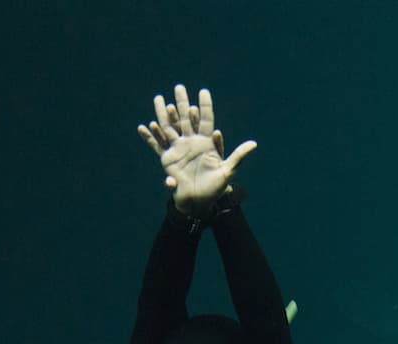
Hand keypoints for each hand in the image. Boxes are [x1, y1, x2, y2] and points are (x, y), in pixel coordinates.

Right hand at [137, 85, 256, 215]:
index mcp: (206, 143)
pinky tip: (143, 127)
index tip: (203, 91)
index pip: (205, 120)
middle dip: (182, 103)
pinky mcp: (168, 160)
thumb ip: (237, 156)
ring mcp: (178, 150)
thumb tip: (254, 144)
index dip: (204, 106)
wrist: (198, 202)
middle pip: (185, 119)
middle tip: (179, 87)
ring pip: (169, 128)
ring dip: (164, 114)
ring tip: (159, 99)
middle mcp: (191, 143)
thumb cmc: (215, 188)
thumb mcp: (227, 171)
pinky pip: (157, 146)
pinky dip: (150, 138)